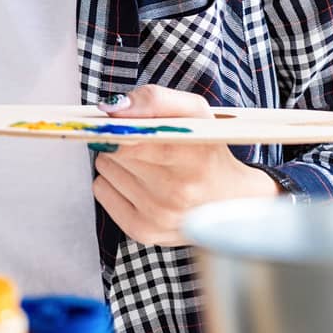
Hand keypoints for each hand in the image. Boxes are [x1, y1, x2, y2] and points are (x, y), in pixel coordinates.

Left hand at [90, 83, 279, 245]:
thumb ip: (154, 99)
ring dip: (118, 161)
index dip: (117, 127)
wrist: (232, 203)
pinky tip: (139, 183)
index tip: (116, 121)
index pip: (132, 140)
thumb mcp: (194, 112)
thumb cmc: (210, 151)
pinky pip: (100, 190)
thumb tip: (112, 109)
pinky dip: (114, 182)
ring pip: (104, 168)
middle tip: (145, 143)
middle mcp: (176, 192)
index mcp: (193, 157)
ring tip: (147, 164)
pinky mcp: (144, 232)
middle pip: (113, 151)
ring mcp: (159, 216)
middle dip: (121, 140)